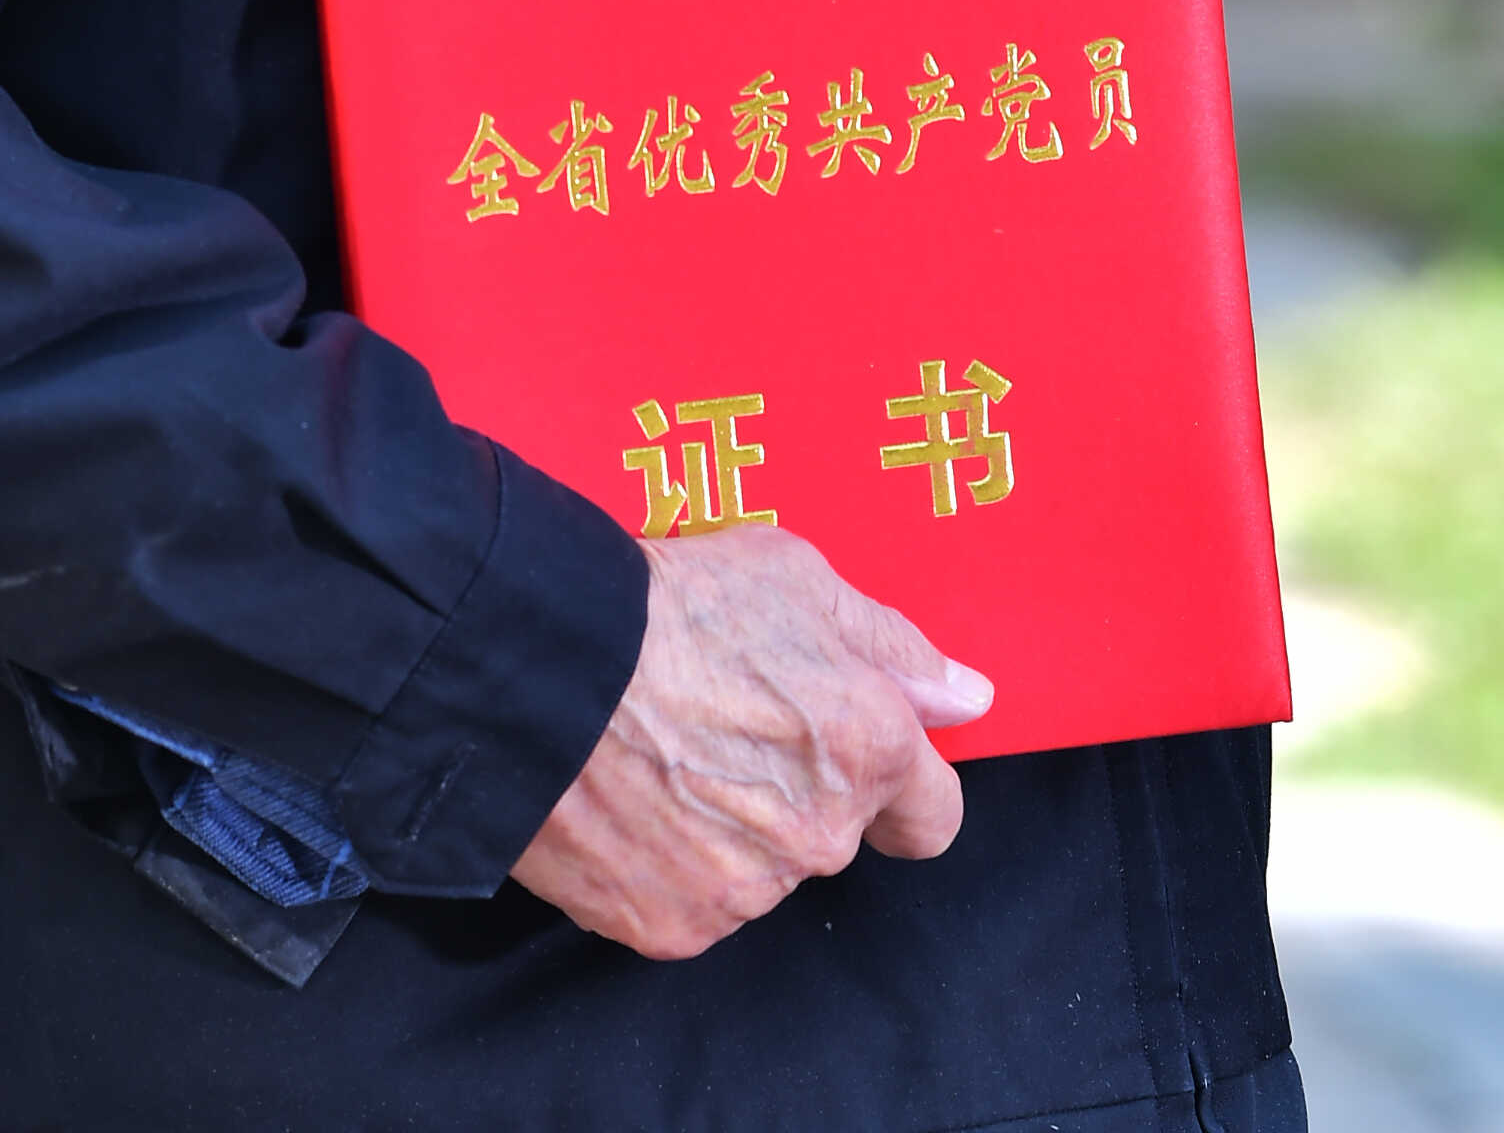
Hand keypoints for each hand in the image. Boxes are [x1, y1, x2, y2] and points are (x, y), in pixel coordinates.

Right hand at [509, 524, 993, 959]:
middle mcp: (821, 834)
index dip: (905, 786)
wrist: (538, 671)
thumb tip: (966, 699)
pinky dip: (668, 861)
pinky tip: (629, 798)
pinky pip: (691, 899)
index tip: (862, 760)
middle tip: (724, 720)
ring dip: (731, 825)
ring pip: (760, 867)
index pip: (934, 815)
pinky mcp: (672, 926)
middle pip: (834, 833)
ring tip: (662, 750)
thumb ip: (892, 645)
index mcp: (868, 746)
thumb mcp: (795, 577)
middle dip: (798, 788)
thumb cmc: (668, 606)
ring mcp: (746, 891)